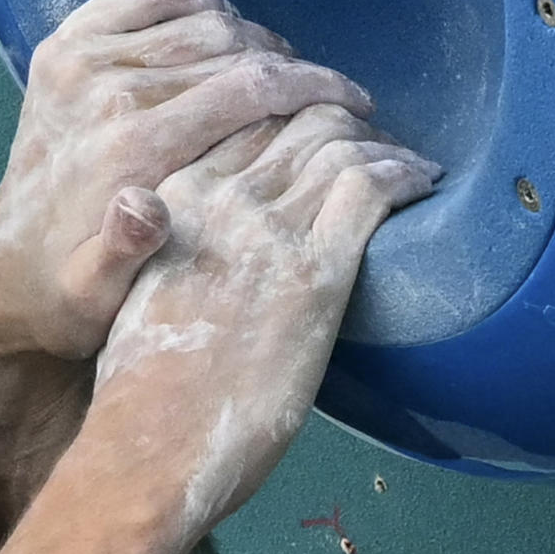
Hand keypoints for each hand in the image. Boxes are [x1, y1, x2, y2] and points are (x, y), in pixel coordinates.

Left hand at [0, 0, 376, 371]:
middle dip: (294, 66)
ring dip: (250, 37)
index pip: (250, 86)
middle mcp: (103, 91)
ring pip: (197, 20)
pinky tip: (220, 25)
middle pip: (232, 47)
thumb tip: (147, 207)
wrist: (5, 275)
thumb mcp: (96, 294)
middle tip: (329, 95)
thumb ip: (124, 252)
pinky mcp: (60, 51)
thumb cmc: (70, 295)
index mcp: (129, 146)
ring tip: (280, 74)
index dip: (317, 86)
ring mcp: (77, 62)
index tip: (358, 103)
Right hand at [81, 102, 439, 537]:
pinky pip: (370, 187)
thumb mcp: (134, 286)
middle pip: (292, 121)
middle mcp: (215, 199)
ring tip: (403, 159)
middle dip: (337, 120)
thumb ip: (170, 241)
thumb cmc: (140, 382)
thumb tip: (216, 238)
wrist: (149, 440)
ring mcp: (267, 231)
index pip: (238, 122)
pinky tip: (419, 178)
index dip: (282, 113)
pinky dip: (403, 172)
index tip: (312, 127)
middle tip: (369, 137)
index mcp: (164, 199)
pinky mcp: (316, 270)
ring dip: (380, 143)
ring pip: (338, 143)